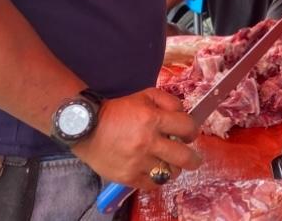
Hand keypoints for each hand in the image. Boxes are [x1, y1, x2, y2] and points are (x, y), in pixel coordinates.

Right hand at [71, 88, 200, 189]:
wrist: (88, 128)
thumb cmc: (119, 111)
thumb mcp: (145, 95)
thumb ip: (168, 101)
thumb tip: (184, 113)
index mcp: (153, 119)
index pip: (187, 127)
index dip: (192, 131)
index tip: (189, 135)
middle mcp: (147, 142)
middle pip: (184, 157)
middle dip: (193, 159)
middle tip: (193, 160)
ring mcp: (138, 162)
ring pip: (169, 173)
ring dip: (173, 169)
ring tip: (169, 164)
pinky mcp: (128, 177)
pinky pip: (153, 184)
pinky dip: (157, 179)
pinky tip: (155, 172)